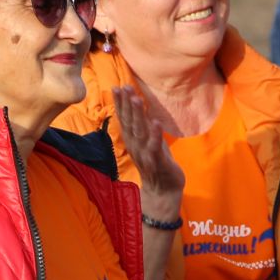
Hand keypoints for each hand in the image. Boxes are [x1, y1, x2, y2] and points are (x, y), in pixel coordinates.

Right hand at [112, 86, 184, 220]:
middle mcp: (136, 146)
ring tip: (136, 99)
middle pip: (129, 123)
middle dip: (126, 105)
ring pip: (140, 132)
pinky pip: (155, 147)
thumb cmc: (156, 163)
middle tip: (123, 87)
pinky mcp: (157, 162)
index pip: (125, 119)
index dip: (120, 104)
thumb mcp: (148, 142)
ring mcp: (145, 154)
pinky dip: (154, 135)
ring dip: (138, 116)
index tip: (117, 87)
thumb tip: (138, 107)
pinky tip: (155, 122)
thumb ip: (142, 126)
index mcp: (133, 141)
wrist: (162, 191)